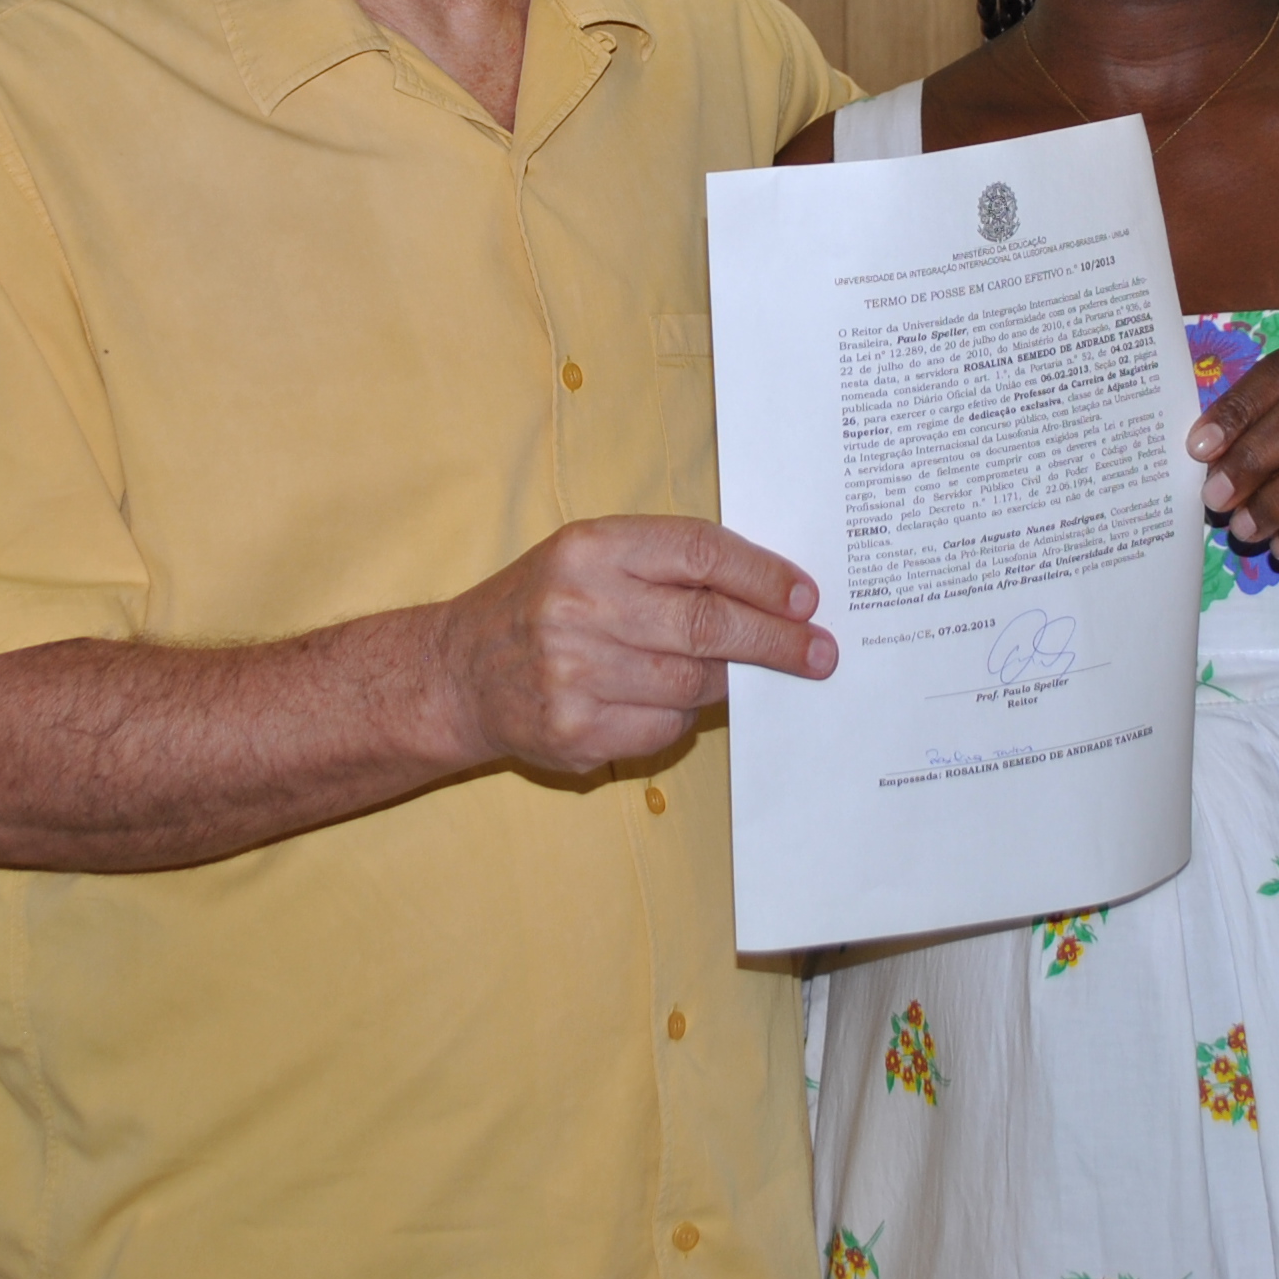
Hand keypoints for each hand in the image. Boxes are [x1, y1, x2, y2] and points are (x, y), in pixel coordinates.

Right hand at [433, 516, 835, 774]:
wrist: (459, 671)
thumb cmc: (543, 604)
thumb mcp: (591, 557)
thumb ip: (668, 566)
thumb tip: (771, 594)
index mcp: (590, 549)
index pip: (700, 552)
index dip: (763, 576)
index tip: (805, 598)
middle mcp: (580, 606)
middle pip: (708, 623)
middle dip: (776, 640)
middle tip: (819, 652)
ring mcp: (575, 673)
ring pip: (695, 682)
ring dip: (728, 680)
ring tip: (734, 672)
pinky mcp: (576, 730)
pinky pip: (666, 727)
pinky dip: (681, 716)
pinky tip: (662, 699)